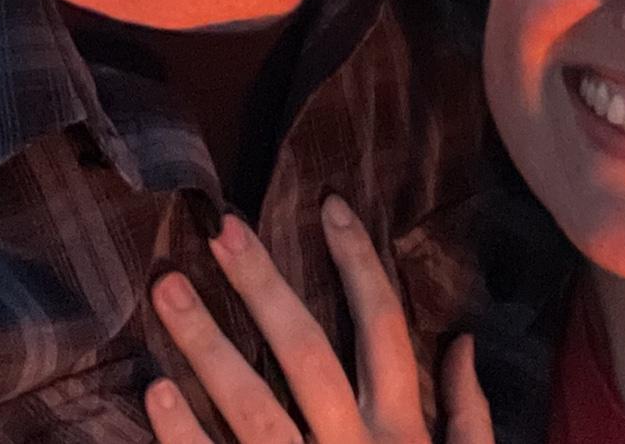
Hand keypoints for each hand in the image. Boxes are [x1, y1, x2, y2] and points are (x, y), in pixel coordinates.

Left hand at [146, 195, 493, 443]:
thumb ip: (469, 416)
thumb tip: (463, 341)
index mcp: (402, 433)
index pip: (383, 325)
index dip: (358, 261)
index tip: (328, 204)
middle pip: (304, 351)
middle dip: (262, 286)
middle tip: (220, 229)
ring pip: (250, 407)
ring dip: (205, 347)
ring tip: (167, 290)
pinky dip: (183, 440)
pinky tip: (155, 395)